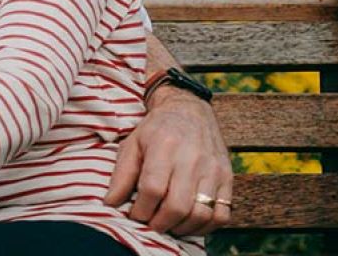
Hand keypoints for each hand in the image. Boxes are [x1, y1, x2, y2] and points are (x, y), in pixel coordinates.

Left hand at [104, 87, 232, 234]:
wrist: (189, 110)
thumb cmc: (156, 129)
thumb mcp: (132, 144)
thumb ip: (122, 174)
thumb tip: (110, 203)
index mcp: (164, 147)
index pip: (152, 189)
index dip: (141, 210)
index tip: (134, 214)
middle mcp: (191, 159)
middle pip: (177, 206)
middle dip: (159, 223)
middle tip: (150, 225)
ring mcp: (213, 170)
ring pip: (201, 214)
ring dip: (181, 228)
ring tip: (167, 225)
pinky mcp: (227, 179)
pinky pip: (222, 215)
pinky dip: (205, 227)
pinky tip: (189, 224)